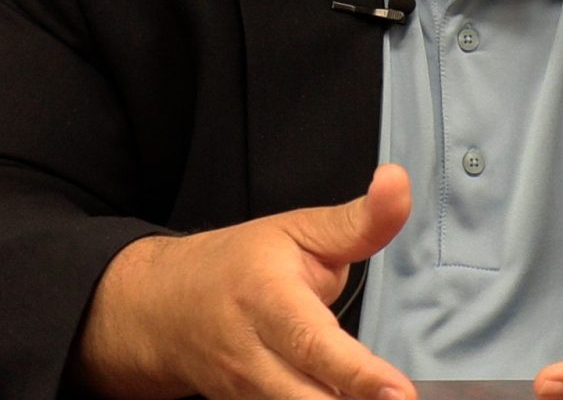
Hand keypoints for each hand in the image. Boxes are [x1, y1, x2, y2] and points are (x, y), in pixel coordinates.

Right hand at [74, 164, 417, 399]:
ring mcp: (245, 392)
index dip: (357, 373)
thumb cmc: (239, 265)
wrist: (164, 308)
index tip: (399, 392)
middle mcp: (251, 352)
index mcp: (266, 296)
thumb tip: (399, 184)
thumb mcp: (297, 230)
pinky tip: (348, 398)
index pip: (313, 342)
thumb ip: (357, 221)